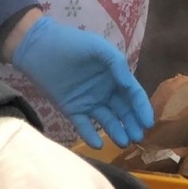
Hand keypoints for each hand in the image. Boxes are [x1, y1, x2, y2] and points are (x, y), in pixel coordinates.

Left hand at [10, 15, 153, 148]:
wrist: (39, 47)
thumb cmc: (72, 43)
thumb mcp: (98, 48)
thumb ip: (117, 64)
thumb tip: (130, 85)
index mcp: (114, 75)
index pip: (133, 94)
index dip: (142, 107)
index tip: (148, 123)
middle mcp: (105, 91)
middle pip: (123, 111)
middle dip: (132, 124)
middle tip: (138, 138)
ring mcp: (89, 102)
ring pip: (107, 121)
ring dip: (116, 132)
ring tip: (123, 143)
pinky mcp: (72, 110)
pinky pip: (84, 126)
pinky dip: (91, 136)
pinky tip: (98, 144)